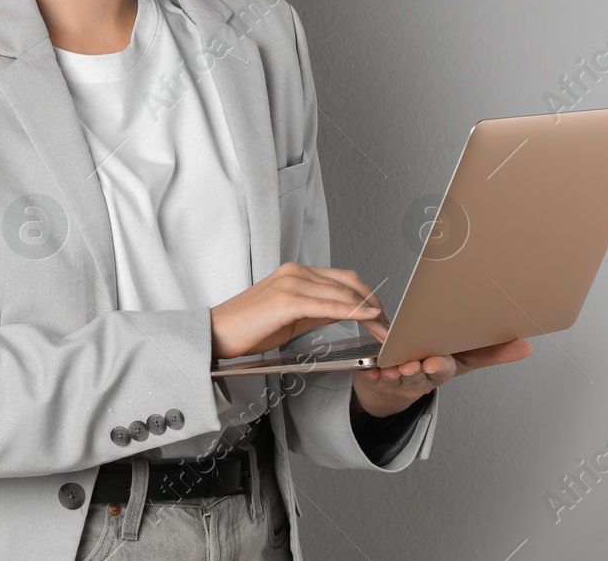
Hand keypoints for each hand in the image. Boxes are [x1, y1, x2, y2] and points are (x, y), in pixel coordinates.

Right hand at [210, 261, 386, 360]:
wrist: (217, 334)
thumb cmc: (250, 328)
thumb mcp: (291, 316)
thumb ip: (318, 310)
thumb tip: (346, 312)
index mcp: (297, 272)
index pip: (344, 279)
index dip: (368, 296)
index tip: (382, 317)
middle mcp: (296, 272)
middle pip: (349, 283)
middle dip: (375, 305)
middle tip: (390, 326)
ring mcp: (291, 283)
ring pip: (342, 293)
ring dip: (369, 312)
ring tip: (384, 330)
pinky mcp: (286, 300)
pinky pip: (327, 305)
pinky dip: (351, 311)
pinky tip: (367, 319)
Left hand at [350, 317, 533, 418]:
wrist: (393, 386)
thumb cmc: (431, 363)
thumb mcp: (463, 358)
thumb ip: (492, 351)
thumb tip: (527, 346)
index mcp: (445, 368)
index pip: (449, 368)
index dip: (443, 366)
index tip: (437, 362)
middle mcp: (424, 377)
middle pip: (427, 375)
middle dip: (425, 370)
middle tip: (423, 364)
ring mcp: (401, 379)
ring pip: (402, 377)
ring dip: (400, 372)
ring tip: (398, 366)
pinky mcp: (378, 376)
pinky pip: (375, 375)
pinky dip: (374, 371)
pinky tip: (373, 368)